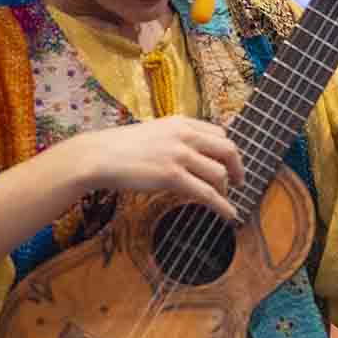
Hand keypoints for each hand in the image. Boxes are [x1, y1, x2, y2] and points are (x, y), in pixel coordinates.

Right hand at [65, 115, 244, 222]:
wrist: (98, 156)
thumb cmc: (121, 148)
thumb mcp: (155, 133)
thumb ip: (176, 138)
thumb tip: (194, 153)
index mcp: (181, 123)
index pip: (219, 134)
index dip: (228, 151)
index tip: (230, 163)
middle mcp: (184, 135)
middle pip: (228, 150)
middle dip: (237, 168)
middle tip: (239, 182)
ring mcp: (179, 155)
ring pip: (219, 173)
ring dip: (226, 189)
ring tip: (224, 199)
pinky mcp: (172, 176)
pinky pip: (207, 193)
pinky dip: (222, 205)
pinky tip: (229, 214)